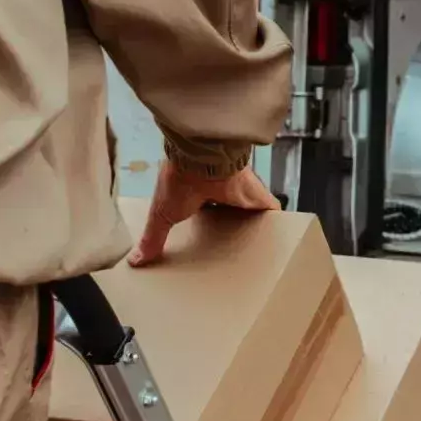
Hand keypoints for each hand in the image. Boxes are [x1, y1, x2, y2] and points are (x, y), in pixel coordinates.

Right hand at [128, 161, 278, 266]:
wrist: (201, 161)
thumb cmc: (179, 180)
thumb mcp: (162, 215)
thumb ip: (153, 238)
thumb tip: (135, 260)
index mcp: (200, 194)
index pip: (206, 211)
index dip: (209, 223)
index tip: (211, 240)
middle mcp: (224, 193)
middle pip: (233, 214)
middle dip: (236, 227)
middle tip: (239, 249)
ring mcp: (244, 194)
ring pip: (254, 213)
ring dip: (258, 226)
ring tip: (261, 247)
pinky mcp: (259, 197)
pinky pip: (274, 211)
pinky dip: (281, 223)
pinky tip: (285, 237)